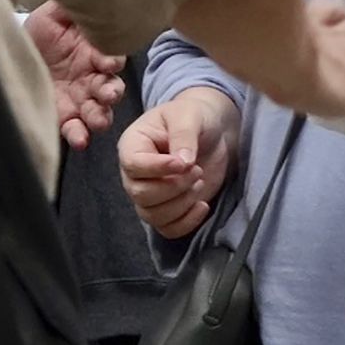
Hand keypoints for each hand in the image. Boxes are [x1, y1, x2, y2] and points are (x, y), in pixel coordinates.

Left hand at [26, 2, 121, 148]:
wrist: (16, 48)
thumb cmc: (41, 29)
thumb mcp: (55, 12)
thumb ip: (74, 7)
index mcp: (94, 52)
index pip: (111, 55)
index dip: (112, 58)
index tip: (107, 61)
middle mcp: (92, 76)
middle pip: (111, 87)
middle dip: (111, 92)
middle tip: (107, 94)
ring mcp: (80, 98)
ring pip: (99, 110)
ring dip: (100, 116)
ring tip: (95, 121)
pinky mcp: (65, 114)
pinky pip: (75, 127)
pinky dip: (79, 134)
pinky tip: (78, 139)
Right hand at [118, 85, 241, 240]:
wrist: (211, 130)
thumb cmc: (194, 116)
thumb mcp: (189, 115)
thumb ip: (183, 135)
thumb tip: (182, 162)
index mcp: (133, 145)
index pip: (133, 165)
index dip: (158, 168)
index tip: (184, 162)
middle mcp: (134, 173)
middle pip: (141, 195)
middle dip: (174, 186)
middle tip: (196, 170)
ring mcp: (149, 193)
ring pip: (152, 215)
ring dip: (182, 203)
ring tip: (199, 180)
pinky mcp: (168, 208)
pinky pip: (167, 229)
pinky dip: (187, 223)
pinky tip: (203, 204)